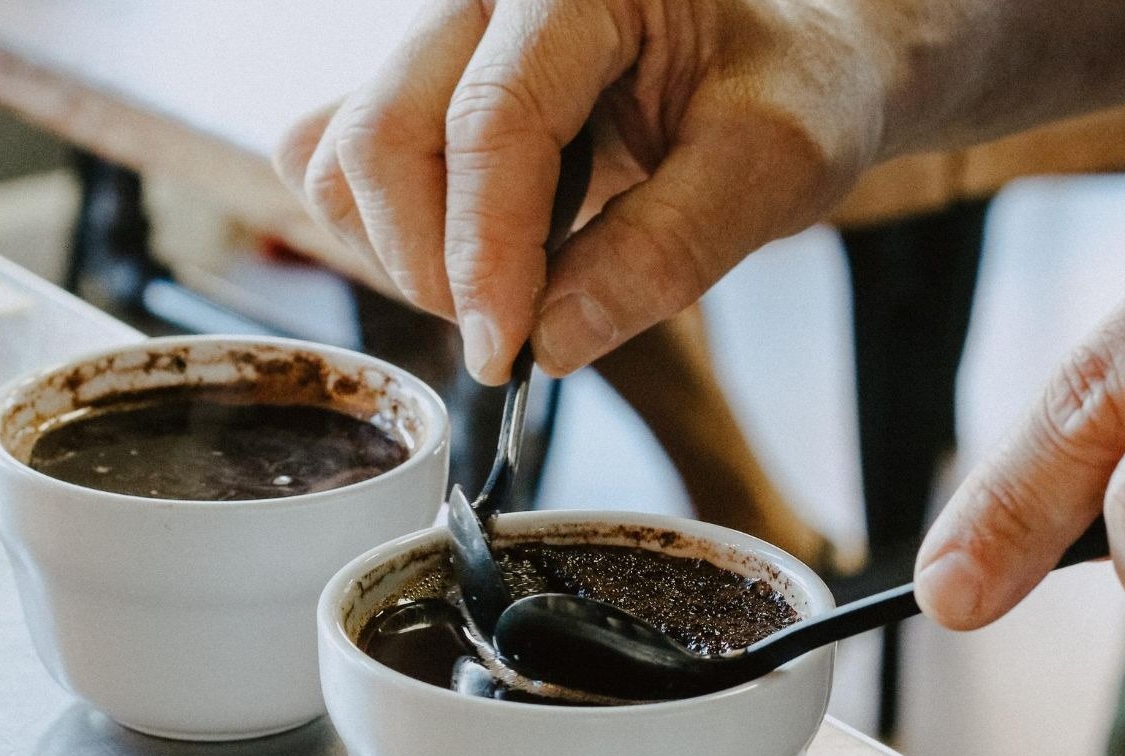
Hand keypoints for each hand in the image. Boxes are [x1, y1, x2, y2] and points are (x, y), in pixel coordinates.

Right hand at [273, 0, 881, 383]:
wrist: (792, 60)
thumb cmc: (792, 87)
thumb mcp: (778, 164)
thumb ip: (669, 249)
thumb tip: (549, 341)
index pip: (491, 122)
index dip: (486, 254)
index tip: (506, 354)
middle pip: (383, 136)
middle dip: (435, 266)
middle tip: (516, 336)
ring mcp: (438, 34)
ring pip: (341, 156)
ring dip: (406, 254)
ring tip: (509, 287)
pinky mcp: (416, 84)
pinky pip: (332, 160)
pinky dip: (381, 232)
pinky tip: (472, 254)